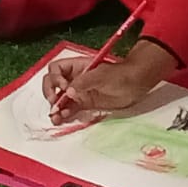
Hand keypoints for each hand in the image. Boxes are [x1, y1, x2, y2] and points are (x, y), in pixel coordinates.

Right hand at [43, 55, 157, 122]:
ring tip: (55, 117)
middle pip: (53, 83)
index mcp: (75, 67)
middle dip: (50, 93)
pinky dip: (64, 114)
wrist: (137, 85)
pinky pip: (70, 108)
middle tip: (54, 103)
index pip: (56, 69)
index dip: (55, 78)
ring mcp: (79, 92)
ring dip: (55, 107)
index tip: (64, 88)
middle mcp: (74, 79)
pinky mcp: (85, 103)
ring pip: (60, 98)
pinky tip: (61, 119)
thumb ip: (84, 82)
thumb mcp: (101, 75)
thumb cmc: (120, 75)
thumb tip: (68, 92)